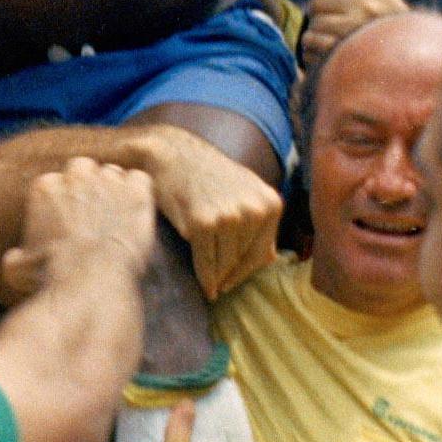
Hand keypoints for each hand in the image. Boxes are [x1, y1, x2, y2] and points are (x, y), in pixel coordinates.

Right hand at [1, 158, 154, 296]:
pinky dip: (139, 192)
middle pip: (84, 170)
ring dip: (114, 191)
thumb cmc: (52, 278)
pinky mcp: (136, 191)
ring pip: (113, 174)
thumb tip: (15, 257)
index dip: (64, 202)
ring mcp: (108, 180)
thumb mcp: (16, 269)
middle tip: (94, 217)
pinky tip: (135, 213)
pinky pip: (140, 180)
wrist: (89, 284)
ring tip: (117, 219)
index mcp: (44, 187)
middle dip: (88, 188)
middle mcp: (76, 175)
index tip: (70, 222)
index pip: (57, 182)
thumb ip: (15, 255)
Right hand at [127, 127, 280, 299]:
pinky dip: (205, 278)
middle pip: (244, 260)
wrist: (171, 154)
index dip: (246, 271)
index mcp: (270, 203)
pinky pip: (206, 263)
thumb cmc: (205, 174)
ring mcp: (229, 216)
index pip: (263, 252)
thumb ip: (260, 221)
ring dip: (217, 278)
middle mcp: (254, 210)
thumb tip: (271, 259)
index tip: (233, 282)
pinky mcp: (203, 223)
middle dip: (231, 275)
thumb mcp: (245, 190)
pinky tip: (204, 287)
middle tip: (219, 287)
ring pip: (226, 265)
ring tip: (210, 285)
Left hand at [302, 0, 406, 60]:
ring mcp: (354, 31)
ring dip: (315, 36)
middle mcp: (367, 7)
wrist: (415, 76)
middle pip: (317, 2)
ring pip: (313, 26)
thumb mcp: (386, 9)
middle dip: (319, 14)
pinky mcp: (341, 55)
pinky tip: (329, 57)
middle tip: (332, 26)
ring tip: (334, 44)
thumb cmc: (393, 41)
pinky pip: (311, 46)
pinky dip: (312, 52)